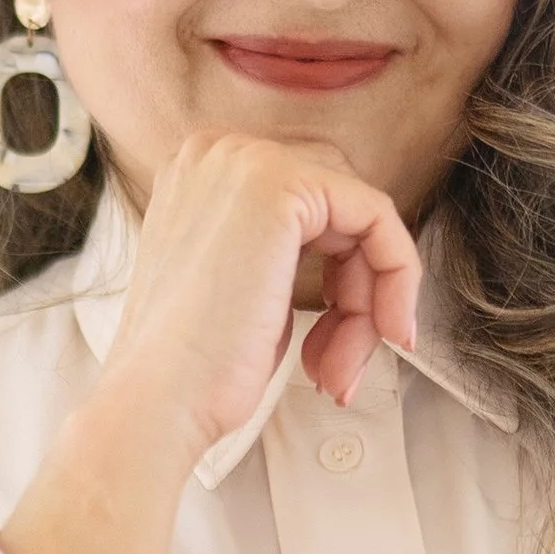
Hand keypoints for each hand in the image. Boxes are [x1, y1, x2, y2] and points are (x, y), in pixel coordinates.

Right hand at [109, 132, 422, 451]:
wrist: (158, 401)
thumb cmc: (194, 368)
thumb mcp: (243, 289)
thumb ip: (283, 255)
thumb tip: (354, 260)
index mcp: (201, 175)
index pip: (310, 210)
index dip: (339, 281)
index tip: (342, 347)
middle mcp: (217, 152)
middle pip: (338, 212)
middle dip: (355, 295)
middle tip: (341, 366)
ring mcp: (246, 161)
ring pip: (362, 219)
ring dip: (366, 306)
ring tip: (339, 371)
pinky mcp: (281, 184)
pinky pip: (377, 218)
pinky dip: (396, 277)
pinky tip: (386, 332)